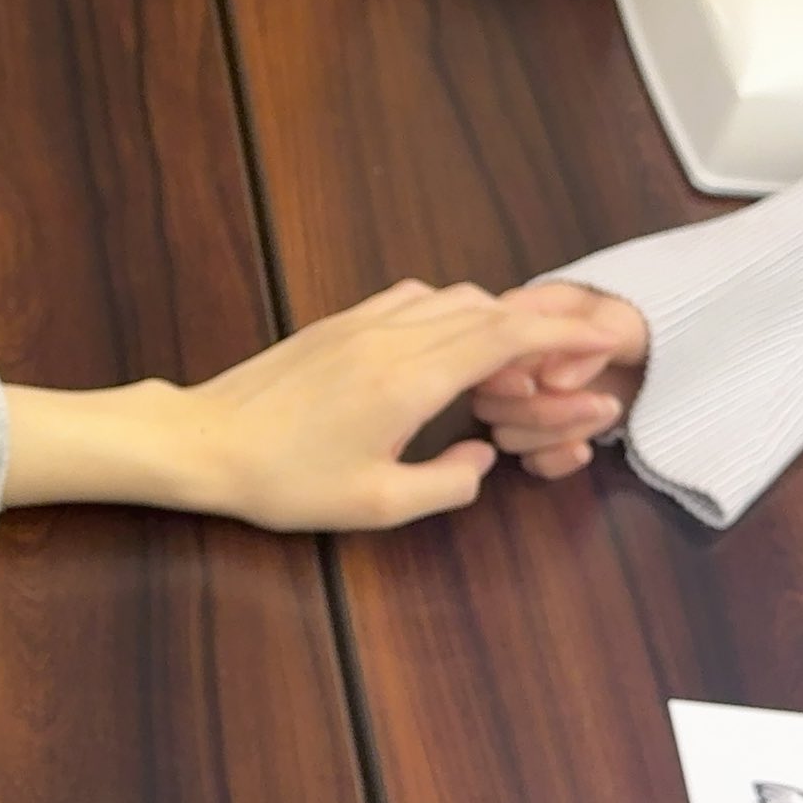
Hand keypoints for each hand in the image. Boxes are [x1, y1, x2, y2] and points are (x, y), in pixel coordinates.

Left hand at [5, 281, 614, 529]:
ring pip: (449, 298)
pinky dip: (444, 313)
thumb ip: (446, 484)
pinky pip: (408, 299)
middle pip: (488, 308)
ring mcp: (360, 322)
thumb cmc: (283, 480)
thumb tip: (483, 459)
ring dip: (488, 320)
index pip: (508, 335)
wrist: (201, 443)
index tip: (601, 337)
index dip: (563, 333)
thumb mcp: (376, 504)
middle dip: (535, 329)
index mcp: (411, 378)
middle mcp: (392, 336)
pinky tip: (441, 350)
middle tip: (555, 366)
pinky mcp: (334, 323)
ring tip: (500, 367)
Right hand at [472, 282, 647, 479]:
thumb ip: (589, 342)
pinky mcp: (545, 435)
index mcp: (520, 321)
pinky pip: (531, 462)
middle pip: (490, 404)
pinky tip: (586, 451)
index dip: (499, 377)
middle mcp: (512, 364)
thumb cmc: (642, 318)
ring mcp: (525, 403)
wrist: (672, 345)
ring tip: (610, 410)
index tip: (534, 385)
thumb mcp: (623, 318)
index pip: (483, 355)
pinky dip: (555, 461)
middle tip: (603, 402)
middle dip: (544, 411)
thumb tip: (553, 381)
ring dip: (557, 434)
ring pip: (508, 436)